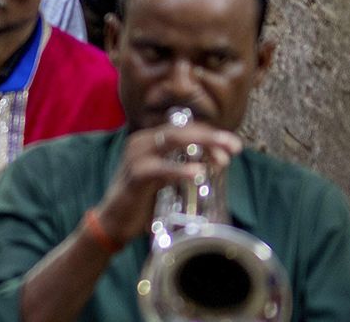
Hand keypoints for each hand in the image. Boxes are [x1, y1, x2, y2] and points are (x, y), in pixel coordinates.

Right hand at [92, 120, 242, 246]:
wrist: (114, 221)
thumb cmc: (143, 199)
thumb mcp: (166, 177)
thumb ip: (184, 165)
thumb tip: (218, 160)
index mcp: (149, 139)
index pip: (183, 128)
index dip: (210, 134)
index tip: (233, 147)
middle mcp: (140, 142)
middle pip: (180, 130)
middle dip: (210, 136)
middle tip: (234, 147)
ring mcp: (135, 157)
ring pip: (170, 140)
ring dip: (200, 146)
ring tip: (223, 158)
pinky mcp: (133, 175)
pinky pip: (159, 168)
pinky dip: (179, 169)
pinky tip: (197, 172)